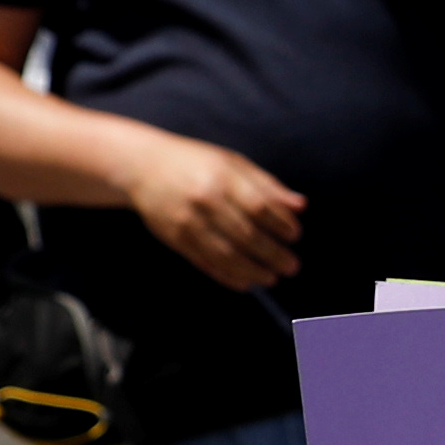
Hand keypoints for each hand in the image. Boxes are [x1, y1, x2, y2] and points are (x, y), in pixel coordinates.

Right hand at [119, 130, 308, 291]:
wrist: (143, 167)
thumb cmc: (196, 162)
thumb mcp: (232, 163)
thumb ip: (267, 185)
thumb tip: (301, 206)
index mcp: (223, 177)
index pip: (260, 206)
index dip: (281, 224)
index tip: (295, 235)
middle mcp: (205, 201)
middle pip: (246, 234)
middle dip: (273, 254)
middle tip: (292, 266)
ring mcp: (188, 222)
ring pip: (226, 255)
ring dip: (253, 271)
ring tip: (272, 278)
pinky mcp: (175, 239)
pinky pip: (205, 263)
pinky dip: (227, 276)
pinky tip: (245, 283)